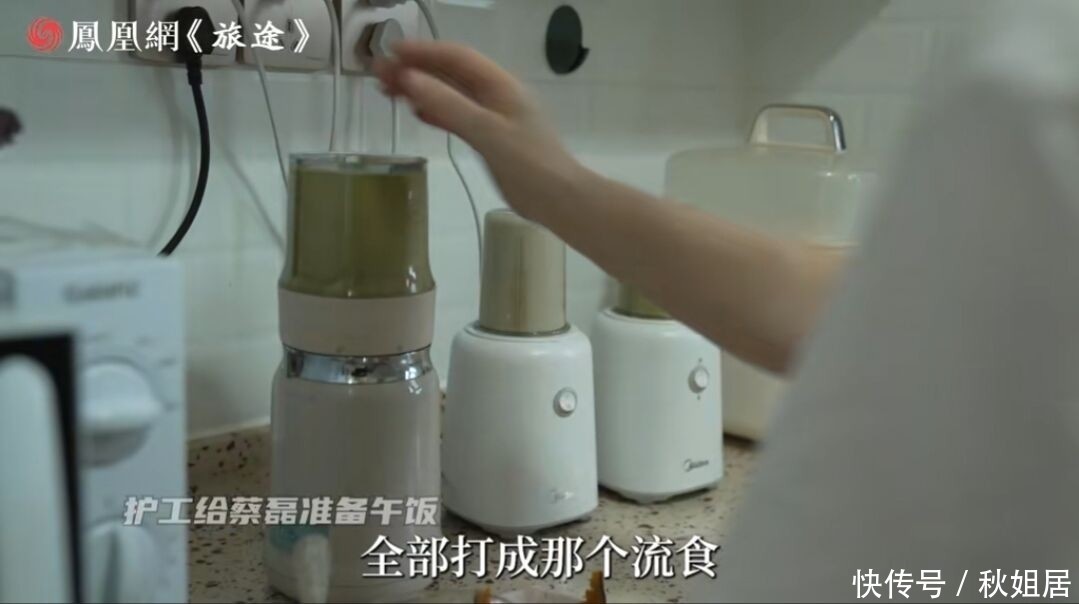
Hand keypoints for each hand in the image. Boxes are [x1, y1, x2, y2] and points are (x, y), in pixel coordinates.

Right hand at [374, 41, 590, 220]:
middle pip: (450, 74)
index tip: (389, 52)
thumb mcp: (486, 131)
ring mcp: (494, 117)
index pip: (456, 57)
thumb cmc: (528, 163)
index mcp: (499, 85)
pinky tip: (418, 113)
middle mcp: (496, 95)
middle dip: (416, 70)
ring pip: (451, 94)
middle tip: (378, 74)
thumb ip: (448, 105)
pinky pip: (458, 116)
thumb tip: (410, 79)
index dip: (422, 52)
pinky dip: (436, 111)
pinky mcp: (491, 139)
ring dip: (422, 89)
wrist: (558, 199)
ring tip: (388, 91)